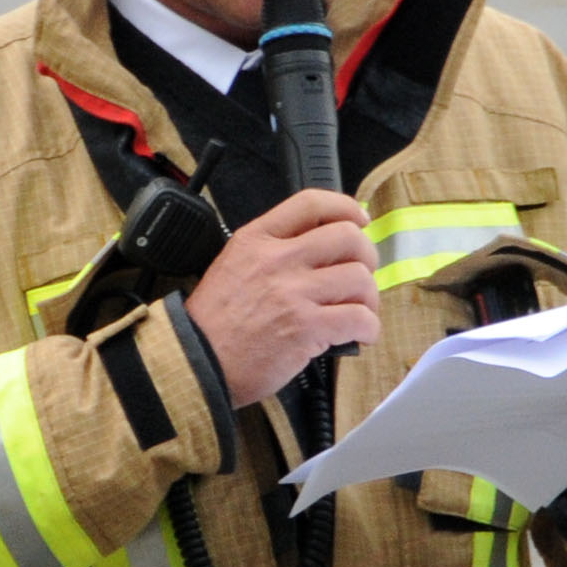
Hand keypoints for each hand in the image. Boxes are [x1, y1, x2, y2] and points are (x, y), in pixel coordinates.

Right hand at [185, 190, 379, 406]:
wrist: (197, 362)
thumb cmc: (214, 324)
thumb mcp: (233, 266)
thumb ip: (272, 252)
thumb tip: (321, 252)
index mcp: (257, 240)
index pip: (311, 204)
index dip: (346, 207)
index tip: (360, 219)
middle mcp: (278, 260)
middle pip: (348, 237)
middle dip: (367, 256)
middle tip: (362, 276)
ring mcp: (293, 293)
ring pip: (360, 278)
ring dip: (369, 298)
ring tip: (360, 312)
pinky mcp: (306, 327)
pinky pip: (359, 318)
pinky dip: (369, 328)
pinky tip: (360, 335)